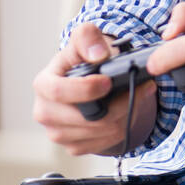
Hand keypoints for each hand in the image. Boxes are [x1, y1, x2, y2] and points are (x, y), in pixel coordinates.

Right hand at [33, 24, 157, 155]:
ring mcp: (58, 133)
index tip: (108, 82)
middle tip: (141, 87)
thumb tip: (98, 54)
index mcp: (43, 85)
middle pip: (86, 118)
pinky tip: (126, 111)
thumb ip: (88, 37)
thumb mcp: (84, 39)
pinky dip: (122, 127)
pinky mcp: (73, 147)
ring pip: (101, 131)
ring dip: (125, 114)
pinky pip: (105, 143)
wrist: (88, 81)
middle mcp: (45, 112)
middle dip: (119, 103)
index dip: (86, 89)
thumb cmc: (83, 59)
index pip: (59, 92)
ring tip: (136, 96)